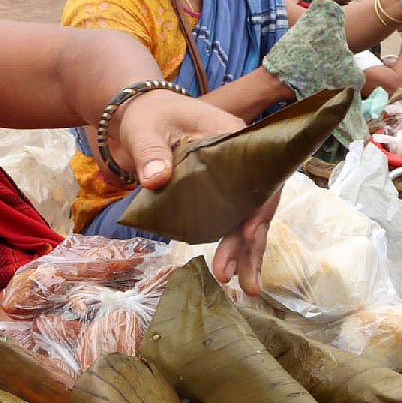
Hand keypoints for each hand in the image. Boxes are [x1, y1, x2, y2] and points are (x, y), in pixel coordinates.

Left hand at [106, 89, 275, 293]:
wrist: (144, 115)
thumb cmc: (149, 117)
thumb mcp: (144, 131)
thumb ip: (150, 153)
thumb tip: (157, 179)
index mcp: (232, 136)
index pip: (257, 175)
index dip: (257, 205)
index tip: (249, 233)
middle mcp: (242, 160)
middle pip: (256, 203)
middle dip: (249, 243)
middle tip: (236, 278)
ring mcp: (234, 178)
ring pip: (248, 217)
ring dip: (246, 252)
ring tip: (244, 287)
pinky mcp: (222, 193)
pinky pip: (233, 220)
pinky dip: (233, 245)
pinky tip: (230, 270)